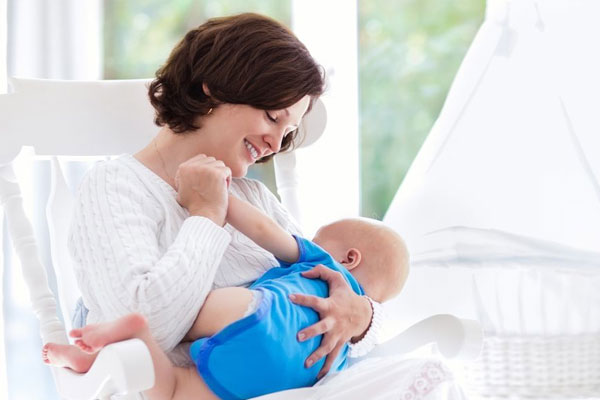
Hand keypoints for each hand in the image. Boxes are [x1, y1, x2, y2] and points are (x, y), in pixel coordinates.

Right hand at [174, 154, 231, 225]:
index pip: (201, 158)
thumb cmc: (194, 206)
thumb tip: (185, 170)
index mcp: (183, 168)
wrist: (204, 215)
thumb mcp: (181, 191)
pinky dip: (227, 180)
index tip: (206, 182)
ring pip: (220, 165)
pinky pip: (227, 171)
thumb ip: (183, 179)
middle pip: (211, 160)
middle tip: (212, 186)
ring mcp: (206, 169)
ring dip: (221, 175)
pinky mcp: (218, 174)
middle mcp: (193, 166)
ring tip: (217, 188)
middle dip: (214, 171)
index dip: (207, 169)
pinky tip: (223, 190)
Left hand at [289, 264, 372, 378]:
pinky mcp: (339, 342)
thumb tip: (303, 273)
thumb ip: (320, 272)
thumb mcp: (337, 279)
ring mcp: (337, 334)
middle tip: (299, 336)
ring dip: (317, 355)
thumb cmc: (345, 294)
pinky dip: (327, 367)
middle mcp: (333, 321)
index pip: (315, 301)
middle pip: (322, 328)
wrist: (364, 313)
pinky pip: (333, 357)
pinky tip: (318, 376)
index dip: (303, 298)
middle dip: (312, 332)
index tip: (290, 297)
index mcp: (330, 305)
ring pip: (327, 346)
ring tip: (306, 364)